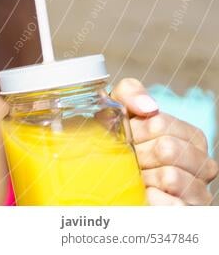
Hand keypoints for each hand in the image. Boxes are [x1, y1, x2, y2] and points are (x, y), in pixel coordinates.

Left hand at [110, 78, 218, 204]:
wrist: (106, 174)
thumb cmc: (119, 140)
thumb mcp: (120, 109)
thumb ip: (132, 93)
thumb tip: (148, 107)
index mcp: (191, 137)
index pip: (160, 124)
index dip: (135, 130)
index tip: (127, 138)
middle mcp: (203, 165)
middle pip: (168, 149)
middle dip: (138, 153)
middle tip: (130, 160)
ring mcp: (198, 193)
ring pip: (172, 176)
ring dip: (143, 177)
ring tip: (137, 178)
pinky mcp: (187, 215)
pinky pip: (172, 206)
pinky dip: (152, 200)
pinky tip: (144, 196)